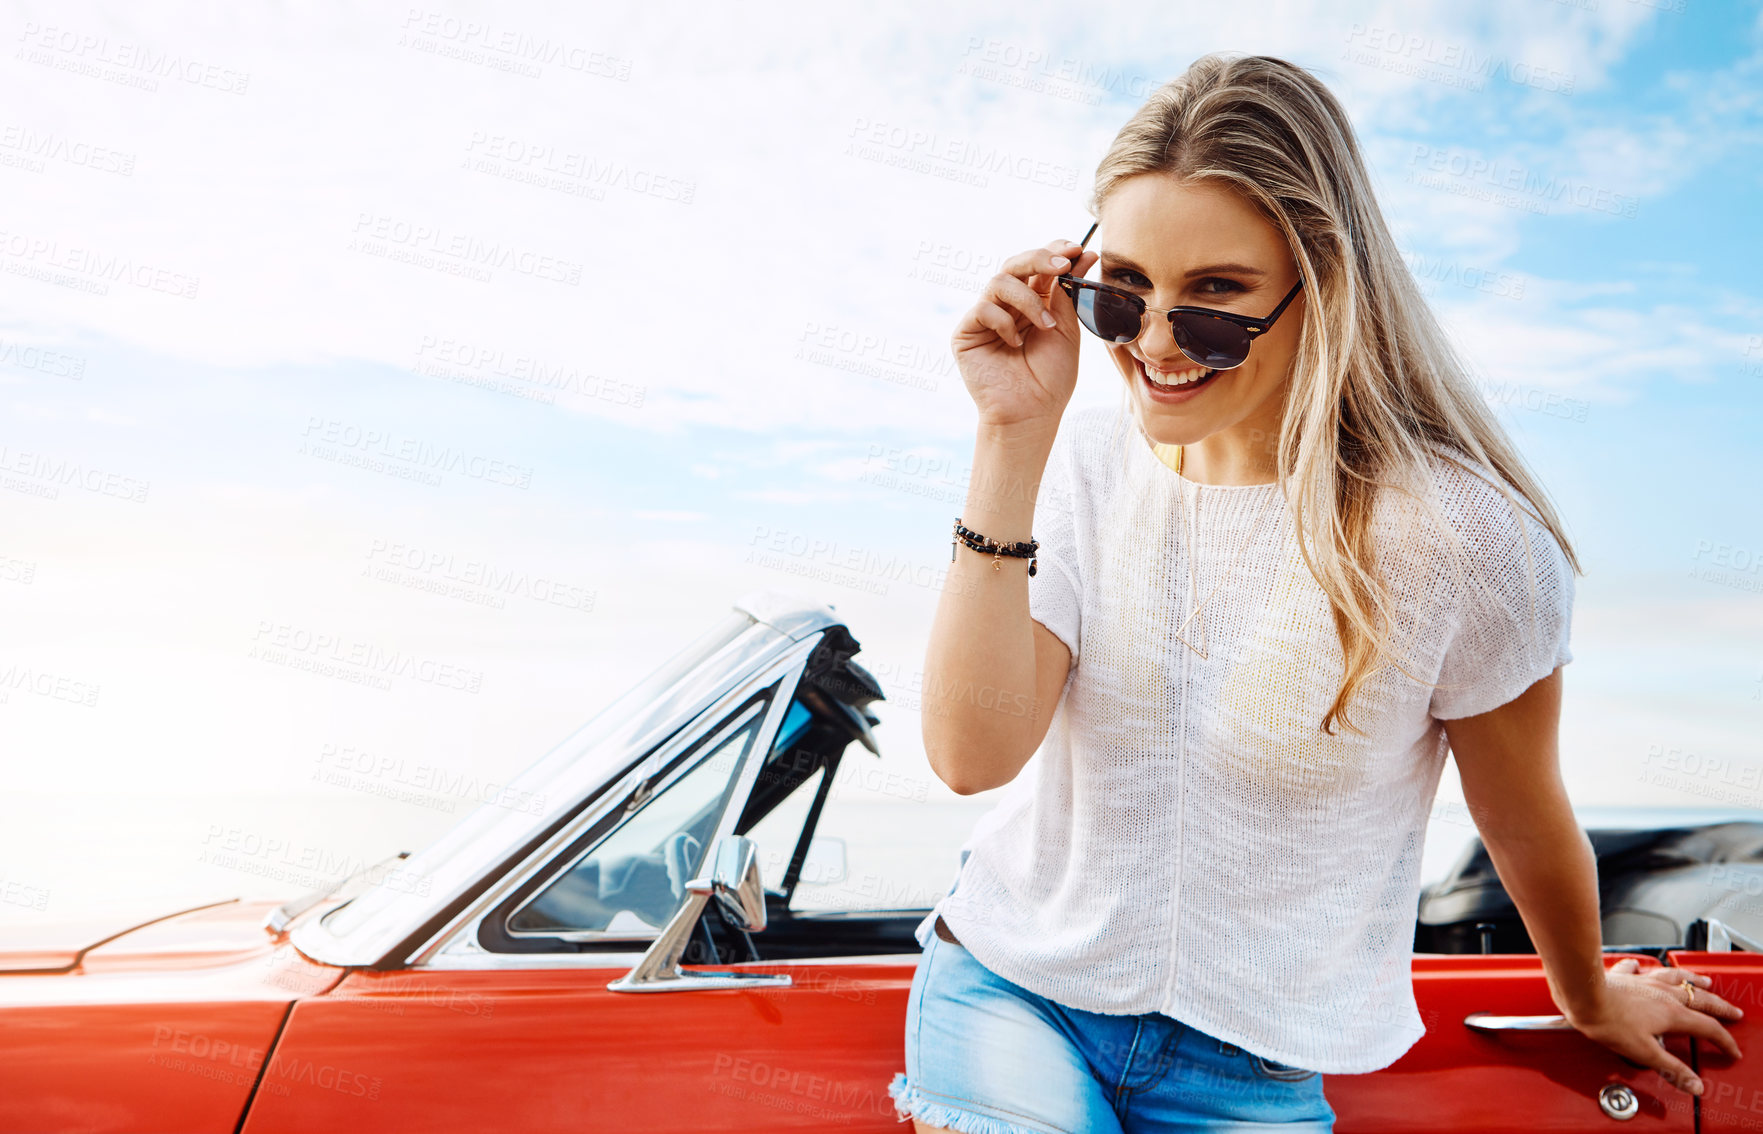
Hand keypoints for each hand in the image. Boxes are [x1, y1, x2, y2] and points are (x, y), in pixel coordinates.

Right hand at [950, 238, 1098, 431]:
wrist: (1031, 414)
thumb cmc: (1050, 379)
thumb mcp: (1066, 330)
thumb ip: (1067, 294)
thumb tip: (1083, 254)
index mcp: (1033, 302)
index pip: (1039, 266)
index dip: (1055, 251)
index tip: (1077, 250)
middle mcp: (1007, 306)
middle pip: (1016, 264)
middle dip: (1041, 259)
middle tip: (1062, 266)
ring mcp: (986, 317)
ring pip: (1000, 281)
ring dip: (1028, 300)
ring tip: (1044, 326)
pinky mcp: (967, 332)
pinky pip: (984, 308)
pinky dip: (1004, 322)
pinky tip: (1015, 343)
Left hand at [1565, 958, 1742, 1094]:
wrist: (1582, 995)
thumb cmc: (1609, 1022)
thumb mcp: (1644, 1053)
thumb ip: (1671, 1068)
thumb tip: (1693, 1083)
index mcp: (1672, 1014)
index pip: (1707, 1028)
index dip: (1723, 1041)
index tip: (1732, 1050)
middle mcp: (1662, 993)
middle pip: (1699, 998)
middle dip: (1719, 1006)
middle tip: (1732, 1011)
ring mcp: (1643, 981)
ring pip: (1675, 977)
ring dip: (1692, 980)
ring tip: (1703, 980)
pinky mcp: (1623, 975)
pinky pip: (1638, 969)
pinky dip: (1645, 968)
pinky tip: (1642, 966)